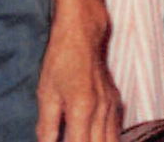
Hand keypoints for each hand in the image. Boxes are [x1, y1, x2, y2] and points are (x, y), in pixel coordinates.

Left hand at [35, 14, 119, 141]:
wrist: (83, 32)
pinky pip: (116, 130)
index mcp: (82, 109)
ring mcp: (112, 105)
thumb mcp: (46, 93)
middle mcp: (102, 110)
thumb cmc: (61, 58)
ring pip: (112, 141)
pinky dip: (107, 140)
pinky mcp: (116, 101)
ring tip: (83, 140)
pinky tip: (95, 139)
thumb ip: (47, 126)